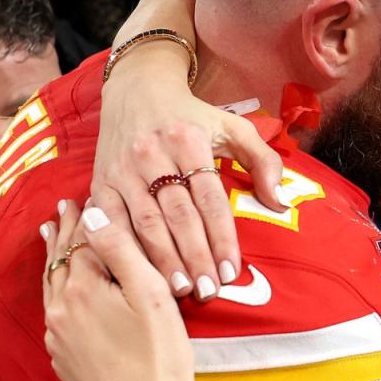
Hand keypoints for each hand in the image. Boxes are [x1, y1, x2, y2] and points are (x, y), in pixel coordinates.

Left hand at [41, 201, 204, 380]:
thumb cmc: (160, 354)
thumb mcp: (150, 293)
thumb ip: (120, 249)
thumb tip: (93, 210)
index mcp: (82, 289)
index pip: (83, 241)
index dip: (86, 216)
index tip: (84, 194)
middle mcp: (61, 311)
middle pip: (61, 261)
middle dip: (65, 232)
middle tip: (64, 207)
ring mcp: (59, 338)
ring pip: (53, 287)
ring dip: (55, 259)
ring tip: (51, 237)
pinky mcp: (65, 360)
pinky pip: (55, 313)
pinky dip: (57, 290)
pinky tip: (61, 291)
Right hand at [91, 0, 287, 300]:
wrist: (136, 89)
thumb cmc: (192, 115)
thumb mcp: (233, 126)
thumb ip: (262, 160)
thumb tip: (281, 202)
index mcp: (189, 140)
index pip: (209, 198)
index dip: (221, 236)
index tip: (232, 271)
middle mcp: (153, 154)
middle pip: (177, 215)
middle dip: (194, 257)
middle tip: (208, 291)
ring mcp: (122, 169)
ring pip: (144, 222)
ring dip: (162, 260)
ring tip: (180, 291)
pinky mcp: (99, 180)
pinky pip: (110, 221)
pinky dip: (125, 249)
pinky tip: (138, 274)